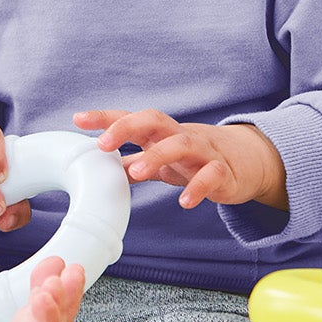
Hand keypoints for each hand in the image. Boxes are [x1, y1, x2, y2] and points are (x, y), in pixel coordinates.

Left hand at [72, 109, 287, 211]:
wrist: (243, 162)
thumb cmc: (193, 158)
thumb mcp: (160, 158)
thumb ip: (132, 163)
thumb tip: (99, 170)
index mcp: (160, 133)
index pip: (130, 119)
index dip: (105, 118)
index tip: (78, 119)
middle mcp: (179, 136)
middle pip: (153, 120)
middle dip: (127, 127)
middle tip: (103, 144)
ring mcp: (202, 152)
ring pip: (180, 144)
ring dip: (156, 156)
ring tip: (136, 171)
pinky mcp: (222, 172)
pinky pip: (211, 176)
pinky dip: (198, 188)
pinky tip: (185, 202)